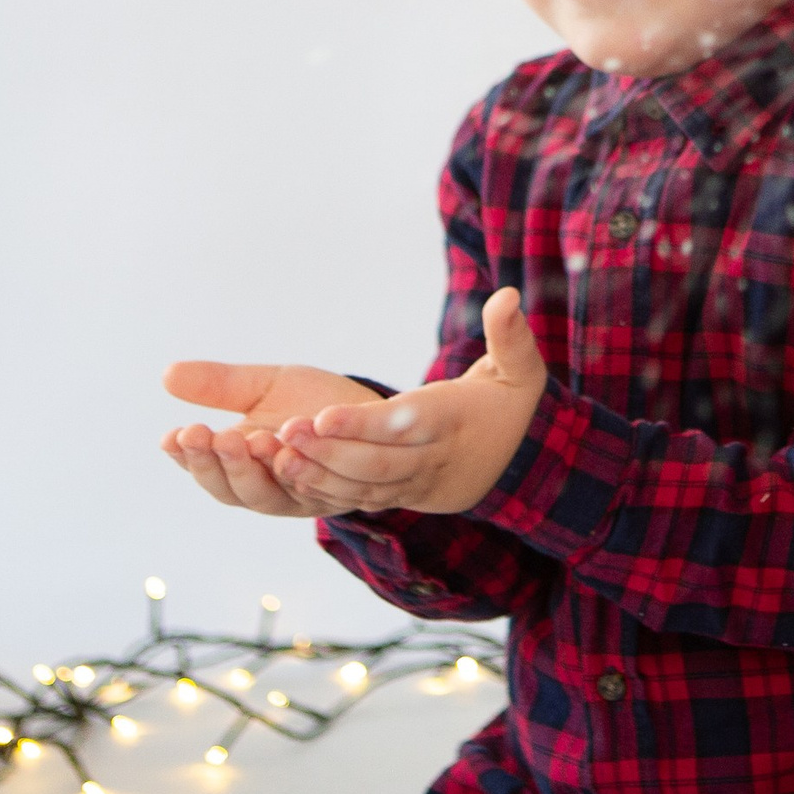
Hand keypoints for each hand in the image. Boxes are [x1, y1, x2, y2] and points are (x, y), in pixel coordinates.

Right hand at [161, 359, 380, 517]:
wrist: (370, 411)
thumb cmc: (311, 403)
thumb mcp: (264, 387)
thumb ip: (221, 386)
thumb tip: (168, 375)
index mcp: (242, 466)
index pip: (206, 470)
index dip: (188, 458)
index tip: (173, 436)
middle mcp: (268, 488)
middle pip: (233, 490)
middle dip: (216, 463)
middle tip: (205, 435)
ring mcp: (303, 494)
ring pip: (270, 495)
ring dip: (255, 469)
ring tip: (246, 439)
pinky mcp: (339, 489)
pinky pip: (318, 487)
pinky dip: (302, 469)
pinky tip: (290, 447)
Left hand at [264, 289, 549, 517]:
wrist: (517, 465)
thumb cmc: (511, 405)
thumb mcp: (521, 369)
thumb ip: (511, 334)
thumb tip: (507, 294)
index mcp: (454, 422)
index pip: (407, 425)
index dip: (365, 424)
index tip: (322, 413)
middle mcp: (430, 458)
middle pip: (377, 463)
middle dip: (329, 451)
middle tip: (283, 431)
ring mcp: (412, 483)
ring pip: (361, 486)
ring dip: (317, 473)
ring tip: (272, 455)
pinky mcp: (398, 496)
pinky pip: (358, 499)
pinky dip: (324, 491)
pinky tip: (287, 475)